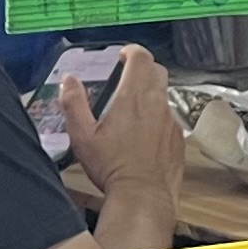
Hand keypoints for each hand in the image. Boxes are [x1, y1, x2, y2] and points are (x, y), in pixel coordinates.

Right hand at [58, 46, 179, 204]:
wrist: (143, 197)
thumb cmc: (111, 167)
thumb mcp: (82, 135)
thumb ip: (74, 103)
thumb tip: (68, 80)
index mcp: (134, 96)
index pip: (141, 57)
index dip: (132, 51)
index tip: (122, 56)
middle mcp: (158, 104)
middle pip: (157, 71)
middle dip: (142, 68)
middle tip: (125, 77)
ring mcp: (171, 121)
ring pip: (164, 95)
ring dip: (150, 94)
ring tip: (131, 109)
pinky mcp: (178, 139)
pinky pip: (170, 119)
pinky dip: (158, 117)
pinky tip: (143, 134)